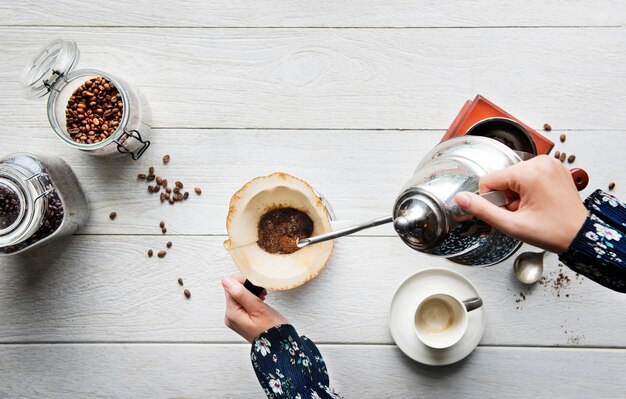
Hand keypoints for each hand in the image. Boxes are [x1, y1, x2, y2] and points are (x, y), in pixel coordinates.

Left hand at [222, 273, 288, 342]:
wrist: (279, 345)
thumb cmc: (272, 329)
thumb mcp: (257, 308)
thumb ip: (241, 293)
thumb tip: (226, 280)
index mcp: (231, 313)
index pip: (230, 286)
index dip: (243, 281)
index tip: (257, 286)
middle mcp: (230, 317)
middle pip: (233, 291)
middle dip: (247, 287)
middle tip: (262, 293)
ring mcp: (235, 319)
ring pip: (238, 296)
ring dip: (250, 293)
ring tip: (262, 298)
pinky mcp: (241, 320)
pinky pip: (242, 303)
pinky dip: (251, 299)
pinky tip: (260, 302)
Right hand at [454, 155, 587, 252]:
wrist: (581, 235)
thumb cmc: (553, 232)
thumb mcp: (512, 225)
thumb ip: (483, 210)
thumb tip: (461, 199)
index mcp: (530, 172)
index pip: (490, 180)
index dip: (494, 200)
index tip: (510, 212)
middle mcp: (540, 162)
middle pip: (502, 178)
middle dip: (506, 197)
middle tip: (523, 212)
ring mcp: (549, 162)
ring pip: (513, 177)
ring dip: (516, 194)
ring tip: (532, 208)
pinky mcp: (554, 166)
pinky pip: (527, 174)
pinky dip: (528, 189)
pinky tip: (538, 201)